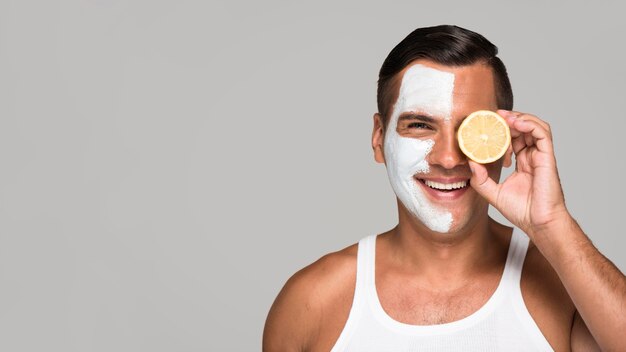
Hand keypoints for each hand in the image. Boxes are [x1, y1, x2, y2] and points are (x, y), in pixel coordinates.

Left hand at [468, 110, 571, 238]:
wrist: (539, 224)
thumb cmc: (522, 212)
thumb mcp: (493, 193)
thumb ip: (481, 179)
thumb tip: (470, 163)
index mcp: (522, 163)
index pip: (513, 139)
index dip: (501, 131)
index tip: (485, 127)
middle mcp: (532, 157)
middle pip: (523, 130)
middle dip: (508, 120)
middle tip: (493, 116)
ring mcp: (541, 156)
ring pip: (534, 127)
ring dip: (519, 118)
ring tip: (504, 117)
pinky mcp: (547, 157)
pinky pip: (543, 133)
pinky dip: (530, 124)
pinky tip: (516, 123)